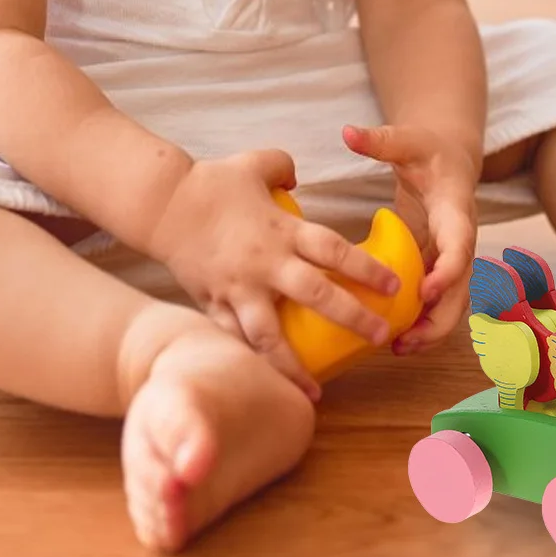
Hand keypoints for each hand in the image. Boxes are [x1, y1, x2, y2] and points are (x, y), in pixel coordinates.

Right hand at [147, 147, 399, 400]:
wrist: (161, 204)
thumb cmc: (212, 182)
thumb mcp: (256, 163)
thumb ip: (284, 167)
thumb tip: (297, 178)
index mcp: (282, 230)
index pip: (334, 250)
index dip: (367, 268)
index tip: (394, 286)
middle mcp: (265, 263)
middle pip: (316, 294)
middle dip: (351, 317)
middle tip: (379, 336)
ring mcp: (238, 288)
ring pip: (270, 335)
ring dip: (293, 366)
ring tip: (314, 393)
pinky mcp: (213, 304)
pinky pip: (234, 340)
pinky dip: (249, 363)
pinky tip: (262, 386)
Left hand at [341, 124, 478, 353]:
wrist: (450, 159)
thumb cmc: (429, 150)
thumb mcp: (407, 140)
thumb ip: (380, 139)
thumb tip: (348, 132)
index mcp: (456, 210)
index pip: (461, 244)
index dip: (448, 270)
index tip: (426, 290)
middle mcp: (460, 240)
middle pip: (463, 286)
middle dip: (440, 316)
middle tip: (408, 338)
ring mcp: (451, 257)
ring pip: (453, 302)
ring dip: (431, 328)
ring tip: (399, 348)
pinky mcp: (437, 266)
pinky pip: (437, 301)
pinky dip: (421, 322)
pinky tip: (395, 339)